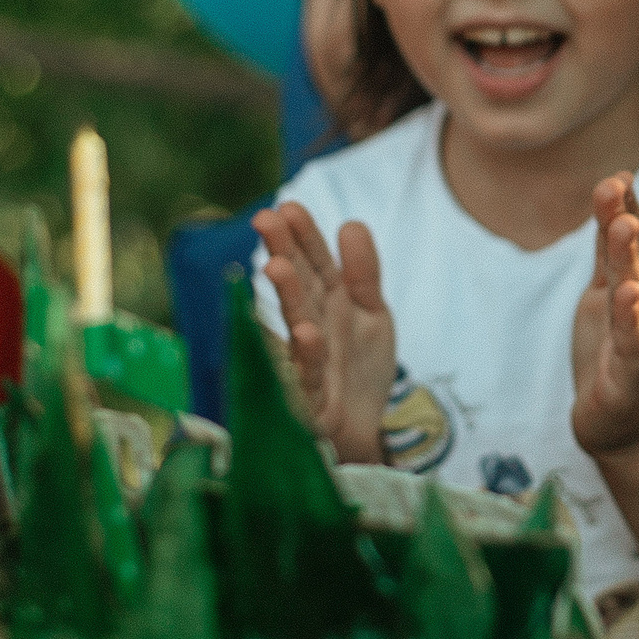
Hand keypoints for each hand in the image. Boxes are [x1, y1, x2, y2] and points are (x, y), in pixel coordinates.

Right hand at [253, 203, 394, 463]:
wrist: (367, 431)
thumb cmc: (359, 370)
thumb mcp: (373, 314)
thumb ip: (363, 272)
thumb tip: (351, 223)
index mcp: (327, 304)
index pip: (315, 263)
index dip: (303, 237)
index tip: (288, 208)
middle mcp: (313, 327)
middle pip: (300, 287)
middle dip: (284, 253)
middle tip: (266, 220)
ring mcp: (309, 363)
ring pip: (297, 325)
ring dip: (288, 298)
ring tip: (278, 266)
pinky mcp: (311, 401)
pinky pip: (307, 377)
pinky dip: (306, 357)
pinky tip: (306, 333)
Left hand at [571, 175, 638, 457]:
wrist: (624, 424)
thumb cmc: (615, 351)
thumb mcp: (605, 290)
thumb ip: (607, 245)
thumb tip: (613, 186)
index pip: (635, 239)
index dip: (626, 205)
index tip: (617, 174)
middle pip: (635, 258)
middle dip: (625, 221)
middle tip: (614, 186)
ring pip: (635, 294)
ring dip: (629, 259)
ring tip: (624, 227)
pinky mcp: (628, 375)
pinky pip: (630, 342)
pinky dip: (629, 318)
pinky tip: (628, 295)